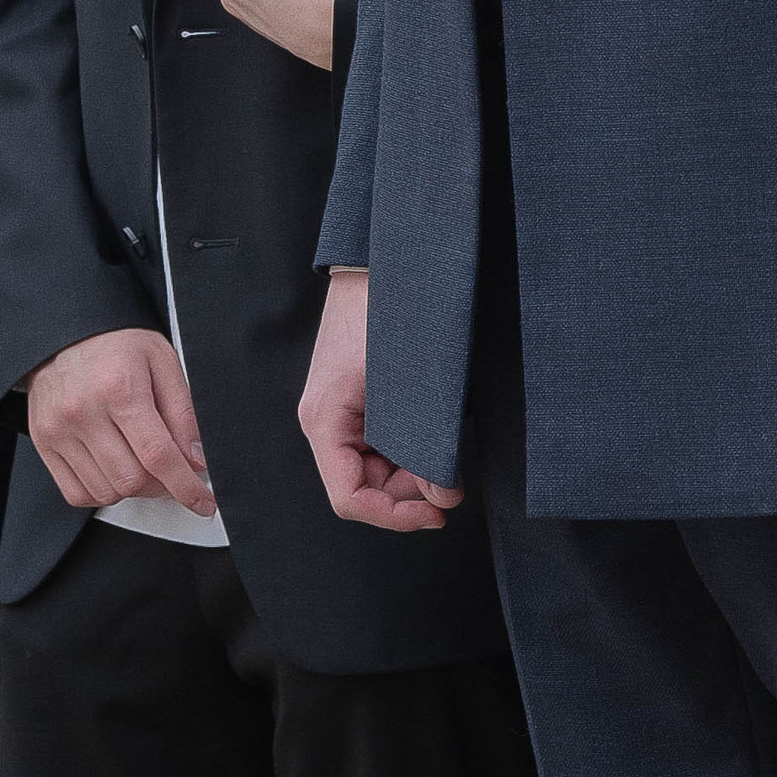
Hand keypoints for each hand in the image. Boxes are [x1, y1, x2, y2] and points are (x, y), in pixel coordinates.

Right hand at [26, 327, 213, 517]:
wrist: (66, 333)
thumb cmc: (116, 345)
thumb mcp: (163, 362)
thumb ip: (182, 413)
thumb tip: (195, 460)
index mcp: (118, 388)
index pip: (157, 455)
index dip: (186, 486)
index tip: (202, 501)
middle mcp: (83, 411)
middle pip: (131, 480)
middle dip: (161, 486)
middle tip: (169, 469)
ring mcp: (58, 430)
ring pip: (106, 492)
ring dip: (133, 489)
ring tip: (140, 463)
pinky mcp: (44, 442)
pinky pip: (77, 493)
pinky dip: (103, 492)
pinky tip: (114, 470)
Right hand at [298, 268, 462, 532]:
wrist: (383, 258)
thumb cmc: (387, 311)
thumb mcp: (411, 388)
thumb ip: (424, 446)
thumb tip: (443, 494)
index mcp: (324, 420)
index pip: (350, 498)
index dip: (394, 517)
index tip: (438, 513)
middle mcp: (326, 421)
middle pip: (366, 487)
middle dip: (411, 492)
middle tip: (452, 481)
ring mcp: (342, 411)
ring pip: (377, 468)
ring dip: (414, 470)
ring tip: (447, 453)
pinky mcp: (359, 401)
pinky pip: (382, 443)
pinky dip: (412, 448)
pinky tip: (435, 436)